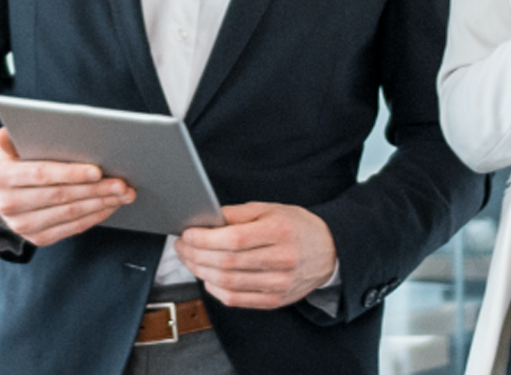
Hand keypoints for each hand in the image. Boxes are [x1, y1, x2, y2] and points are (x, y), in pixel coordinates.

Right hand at [0, 128, 134, 245]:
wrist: (0, 196)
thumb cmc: (12, 163)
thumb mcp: (8, 147)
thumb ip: (10, 139)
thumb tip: (4, 132)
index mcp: (1, 177)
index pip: (42, 175)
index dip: (71, 173)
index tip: (98, 170)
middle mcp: (9, 205)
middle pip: (61, 196)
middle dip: (96, 189)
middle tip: (122, 182)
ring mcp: (22, 226)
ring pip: (70, 213)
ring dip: (101, 203)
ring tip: (123, 193)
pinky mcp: (37, 239)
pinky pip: (72, 228)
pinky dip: (94, 216)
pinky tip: (110, 205)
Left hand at [173, 203, 337, 308]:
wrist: (329, 252)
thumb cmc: (297, 227)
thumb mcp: (272, 209)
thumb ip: (239, 213)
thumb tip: (207, 218)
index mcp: (280, 231)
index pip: (235, 239)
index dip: (205, 238)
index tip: (187, 233)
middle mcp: (281, 260)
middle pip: (227, 263)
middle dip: (196, 255)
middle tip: (181, 246)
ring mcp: (279, 284)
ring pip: (228, 284)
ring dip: (201, 272)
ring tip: (189, 259)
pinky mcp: (275, 301)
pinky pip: (236, 300)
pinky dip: (215, 289)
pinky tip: (207, 277)